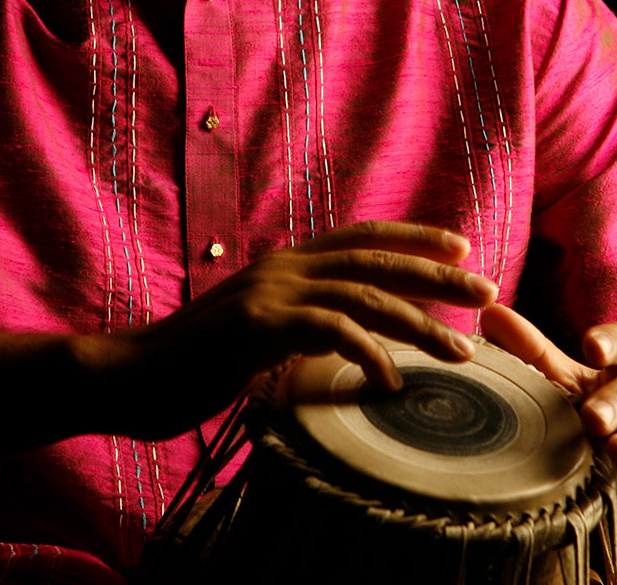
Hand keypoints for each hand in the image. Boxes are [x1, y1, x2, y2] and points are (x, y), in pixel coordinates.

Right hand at [90, 222, 497, 439]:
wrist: (127, 378)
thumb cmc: (192, 366)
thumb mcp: (256, 335)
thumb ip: (297, 325)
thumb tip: (342, 338)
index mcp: (283, 264)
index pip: (360, 238)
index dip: (413, 237)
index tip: (462, 246)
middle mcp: (281, 268)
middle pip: (376, 261)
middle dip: (438, 275)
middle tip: (489, 290)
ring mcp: (268, 293)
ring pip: (364, 296)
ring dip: (419, 322)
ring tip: (459, 349)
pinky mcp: (256, 327)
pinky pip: (327, 332)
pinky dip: (367, 353)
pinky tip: (390, 380)